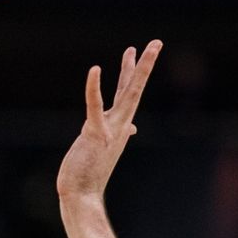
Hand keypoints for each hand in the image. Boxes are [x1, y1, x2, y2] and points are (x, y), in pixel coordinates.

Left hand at [57, 40, 162, 201]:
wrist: (82, 195)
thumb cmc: (88, 173)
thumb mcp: (103, 148)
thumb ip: (116, 134)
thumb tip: (131, 128)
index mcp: (119, 126)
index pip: (129, 94)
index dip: (133, 73)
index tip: (137, 53)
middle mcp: (119, 125)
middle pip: (134, 89)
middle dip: (144, 65)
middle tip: (155, 42)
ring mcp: (109, 129)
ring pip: (125, 95)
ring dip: (131, 71)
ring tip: (135, 48)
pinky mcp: (94, 133)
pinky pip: (95, 106)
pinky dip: (95, 88)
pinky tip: (96, 69)